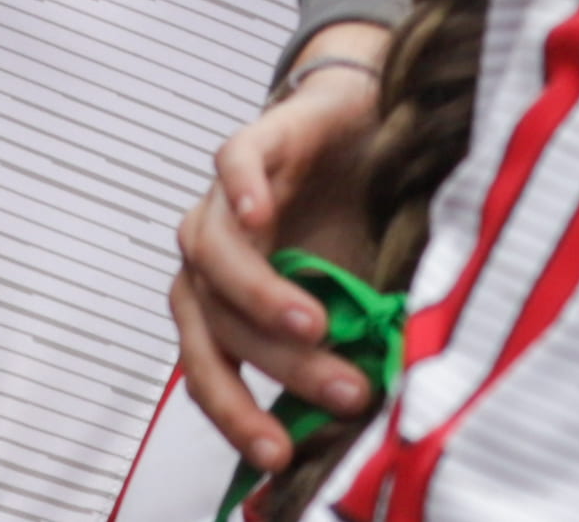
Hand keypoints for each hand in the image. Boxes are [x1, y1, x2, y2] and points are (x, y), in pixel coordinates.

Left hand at [172, 58, 384, 471]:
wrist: (367, 124)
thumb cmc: (352, 220)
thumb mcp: (353, 297)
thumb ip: (343, 347)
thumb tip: (369, 420)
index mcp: (223, 300)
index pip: (209, 367)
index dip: (237, 413)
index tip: (279, 454)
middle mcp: (212, 253)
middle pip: (215, 319)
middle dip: (277, 365)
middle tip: (342, 392)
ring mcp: (226, 197)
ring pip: (213, 252)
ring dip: (258, 296)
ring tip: (315, 325)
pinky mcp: (255, 140)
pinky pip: (232, 166)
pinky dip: (241, 192)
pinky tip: (264, 216)